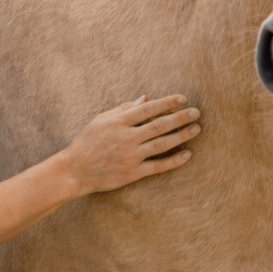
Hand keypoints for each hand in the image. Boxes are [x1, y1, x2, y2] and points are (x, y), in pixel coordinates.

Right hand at [61, 95, 199, 194]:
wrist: (76, 170)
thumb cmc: (87, 141)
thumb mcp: (101, 119)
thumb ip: (124, 109)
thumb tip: (145, 98)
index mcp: (118, 122)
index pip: (148, 109)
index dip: (167, 102)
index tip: (183, 98)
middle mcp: (126, 138)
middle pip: (159, 125)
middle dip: (180, 117)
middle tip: (196, 112)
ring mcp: (131, 156)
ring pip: (162, 144)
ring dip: (181, 136)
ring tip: (196, 129)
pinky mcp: (133, 173)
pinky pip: (158, 166)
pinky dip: (174, 161)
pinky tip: (188, 154)